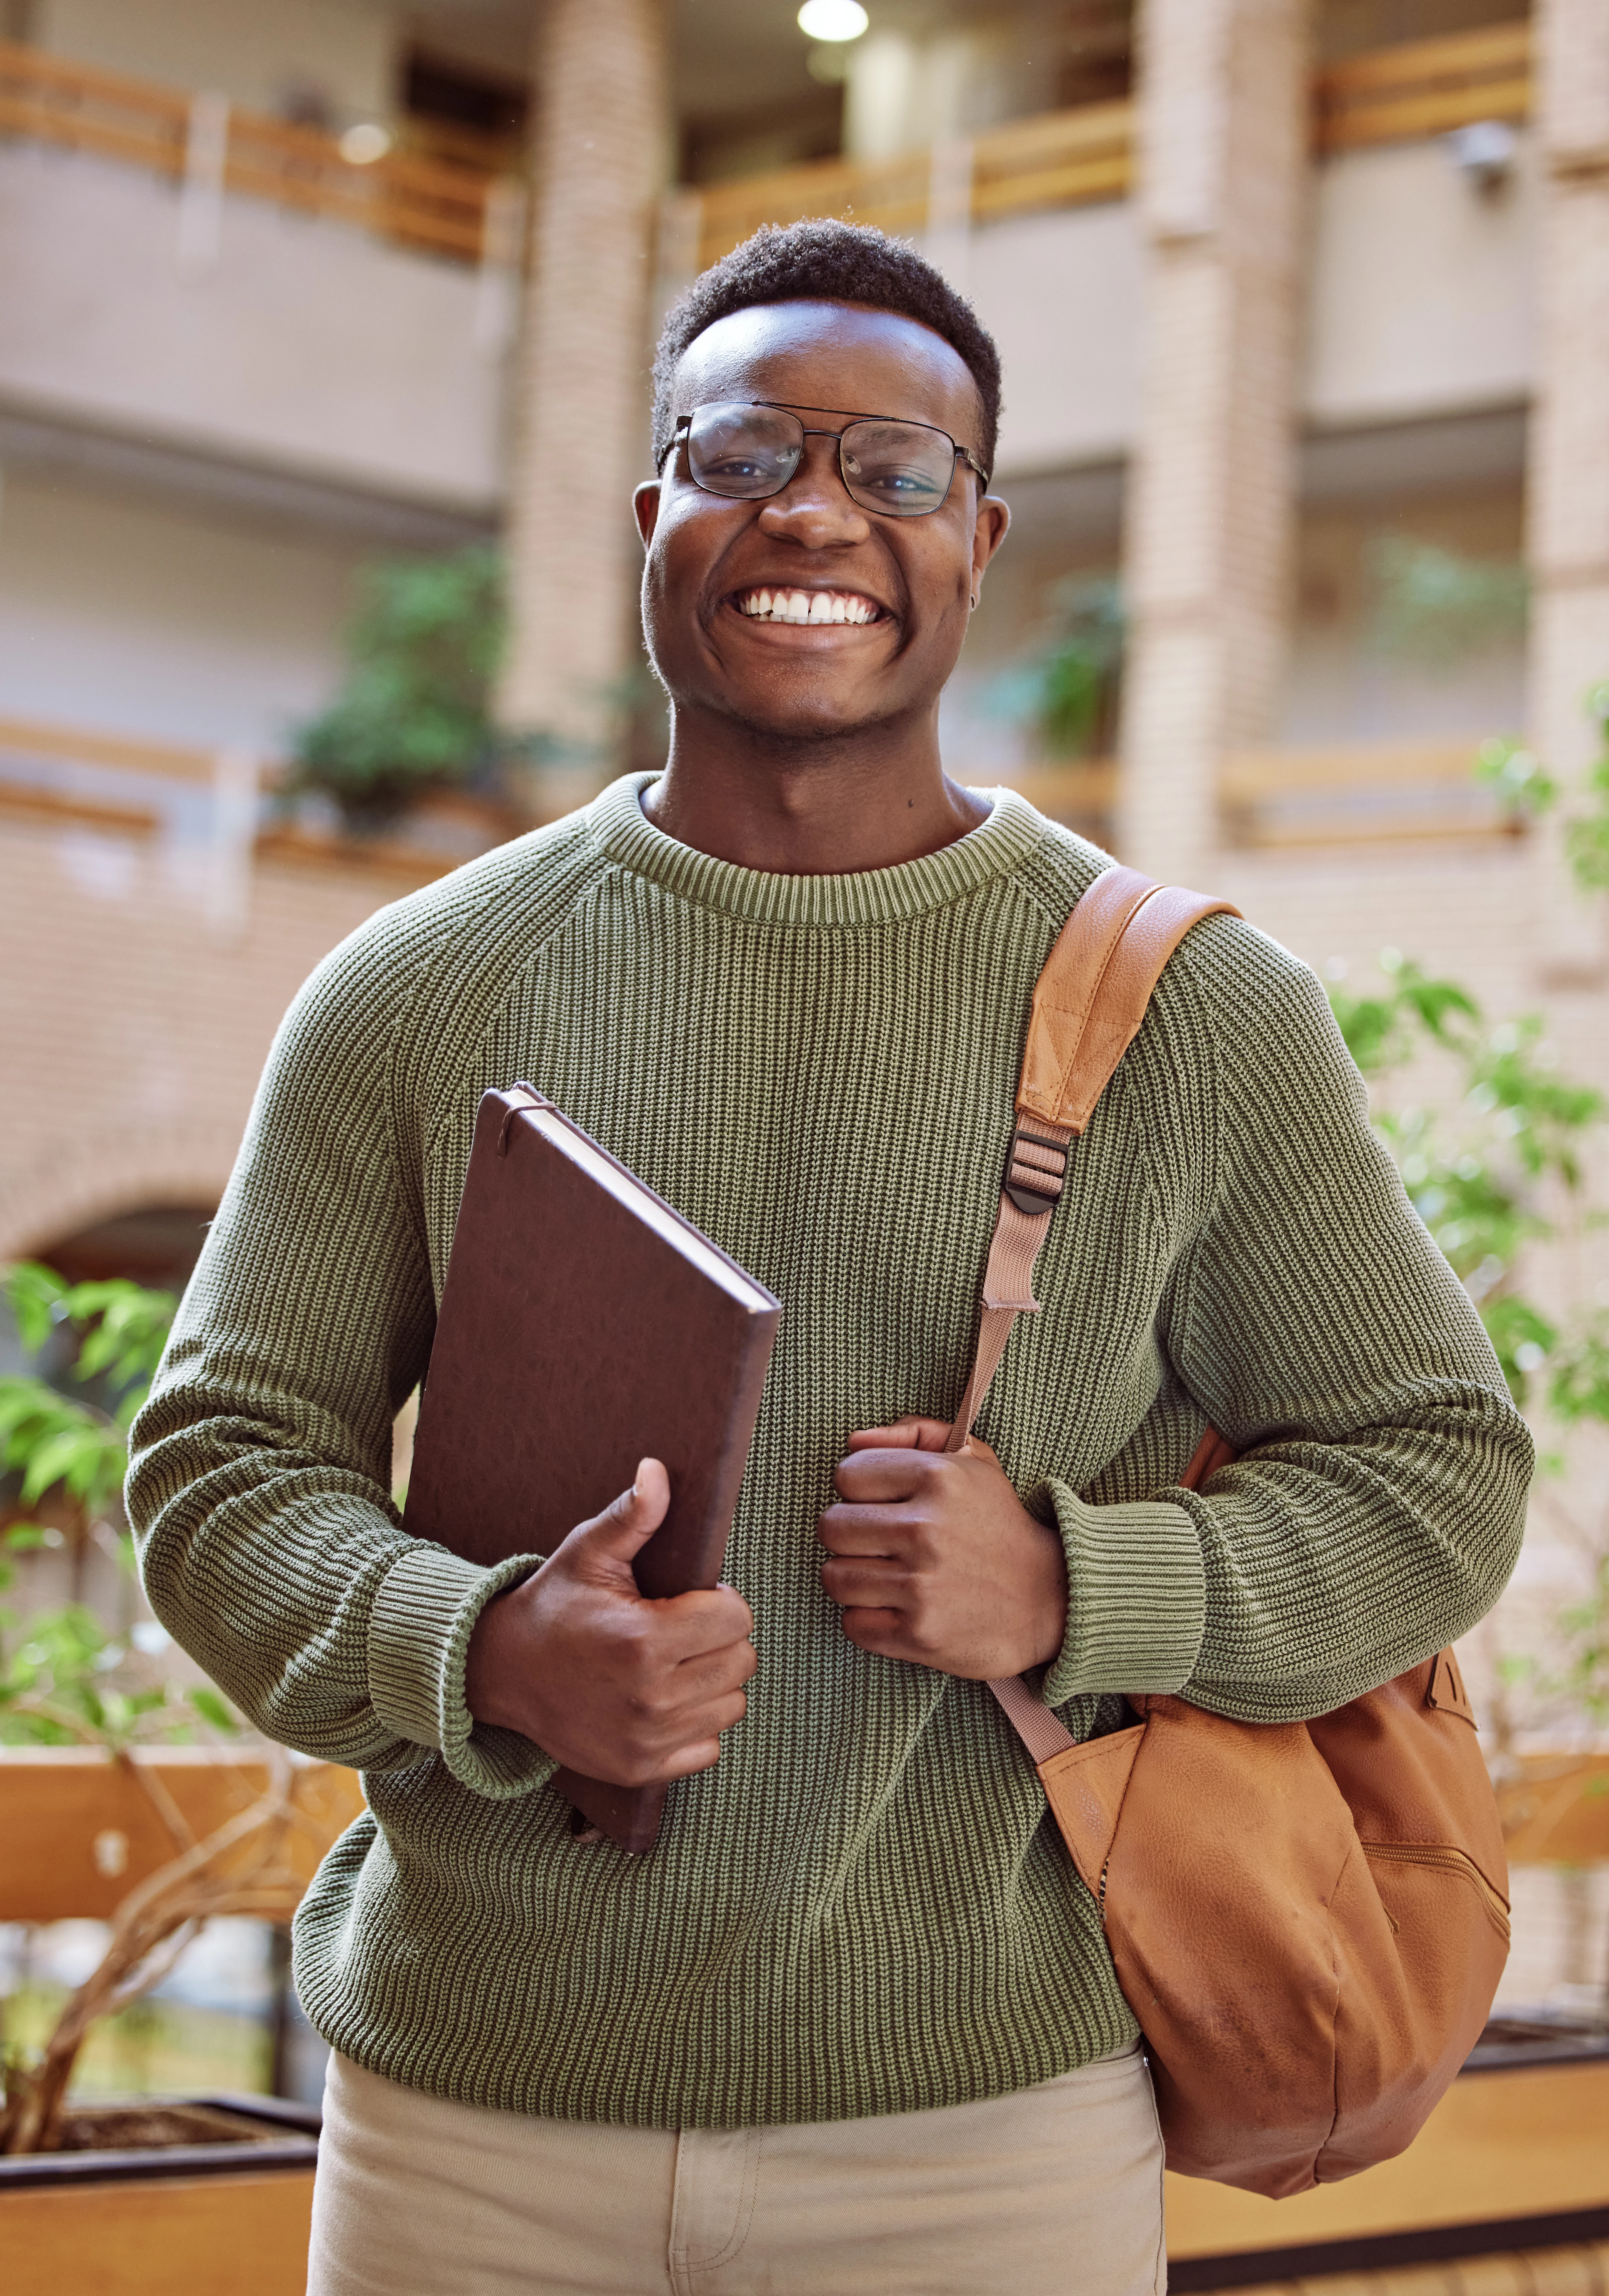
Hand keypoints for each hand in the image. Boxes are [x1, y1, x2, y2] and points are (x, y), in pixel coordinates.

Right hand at [464, 1459, 756, 1786]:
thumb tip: (657, 1468)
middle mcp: (651, 1698)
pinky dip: (695, 1725)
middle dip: (719, 1639)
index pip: (737, 1618)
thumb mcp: (589, 1553)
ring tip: (673, 1662)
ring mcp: (647, 1740)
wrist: (503, 1672)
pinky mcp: (641, 1769)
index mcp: (644, 1641)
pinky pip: (709, 1747)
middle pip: (741, 1662)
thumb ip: (633, 1515)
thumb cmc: (554, 1605)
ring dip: (712, 1682)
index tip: (688, 1599)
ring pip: (731, 1704)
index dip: (719, 1601)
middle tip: (680, 1629)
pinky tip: (663, 1700)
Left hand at [818, 1418, 1067, 1678]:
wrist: (1048, 1600)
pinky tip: (896, 1608)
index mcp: (938, 1477)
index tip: (883, 1503)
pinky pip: (853, 1623)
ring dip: (855, 1578)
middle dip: (849, 1534)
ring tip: (888, 1575)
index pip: (848, 1475)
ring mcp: (922, 1586)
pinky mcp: (919, 1634)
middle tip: (879, 1542)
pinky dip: (867, 1619)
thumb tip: (855, 1441)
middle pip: (831, 1526)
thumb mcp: (973, 1459)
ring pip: (835, 1577)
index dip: (860, 1490)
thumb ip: (915, 1433)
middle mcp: (927, 1529)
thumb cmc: (997, 1524)